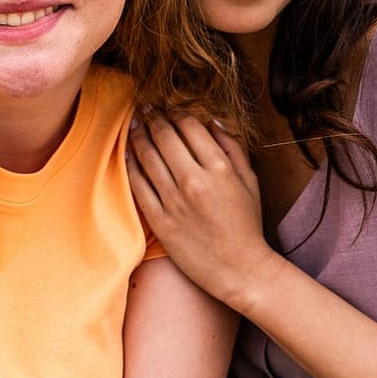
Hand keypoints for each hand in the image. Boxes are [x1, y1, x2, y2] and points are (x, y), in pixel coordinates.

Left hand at [126, 111, 278, 311]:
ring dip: (137, 136)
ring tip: (133, 125)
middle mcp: (194, 181)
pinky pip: (138, 186)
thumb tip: (212, 121)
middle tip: (144, 109)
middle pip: (164, 137)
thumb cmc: (246, 224)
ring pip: (147, 157)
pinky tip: (127, 154)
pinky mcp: (160, 221)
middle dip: (152, 118)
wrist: (239, 269)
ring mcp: (174, 201)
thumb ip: (232, 148)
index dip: (175, 112)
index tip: (167, 107)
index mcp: (219, 168)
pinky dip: (130, 165)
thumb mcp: (249, 181)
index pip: (189, 126)